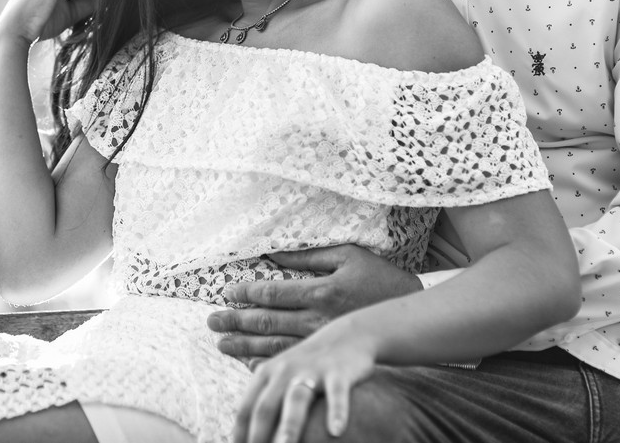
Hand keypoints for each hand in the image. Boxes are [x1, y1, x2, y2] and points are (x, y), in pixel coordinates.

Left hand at [208, 245, 420, 357]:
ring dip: (244, 345)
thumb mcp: (348, 256)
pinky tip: (250, 364)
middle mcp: (317, 319)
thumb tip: (274, 255)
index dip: (246, 293)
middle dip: (236, 322)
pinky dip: (268, 363)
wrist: (407, 310)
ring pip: (274, 345)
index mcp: (320, 292)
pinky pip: (293, 361)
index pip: (273, 294)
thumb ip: (308, 257)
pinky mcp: (328, 356)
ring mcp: (321, 341)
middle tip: (212, 322)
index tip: (227, 292)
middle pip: (267, 322)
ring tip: (222, 344)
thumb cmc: (379, 277)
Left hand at [235, 318, 374, 442]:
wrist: (348, 335)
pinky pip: (337, 394)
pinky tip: (336, 432)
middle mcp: (285, 371)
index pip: (245, 408)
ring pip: (297, 400)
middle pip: (265, 407)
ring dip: (289, 426)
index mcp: (266, 373)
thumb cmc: (309, 364)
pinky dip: (337, 412)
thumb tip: (241, 428)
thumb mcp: (280, 374)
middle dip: (257, 436)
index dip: (240, 434)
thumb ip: (263, 397)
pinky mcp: (339, 372)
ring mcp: (312, 371)